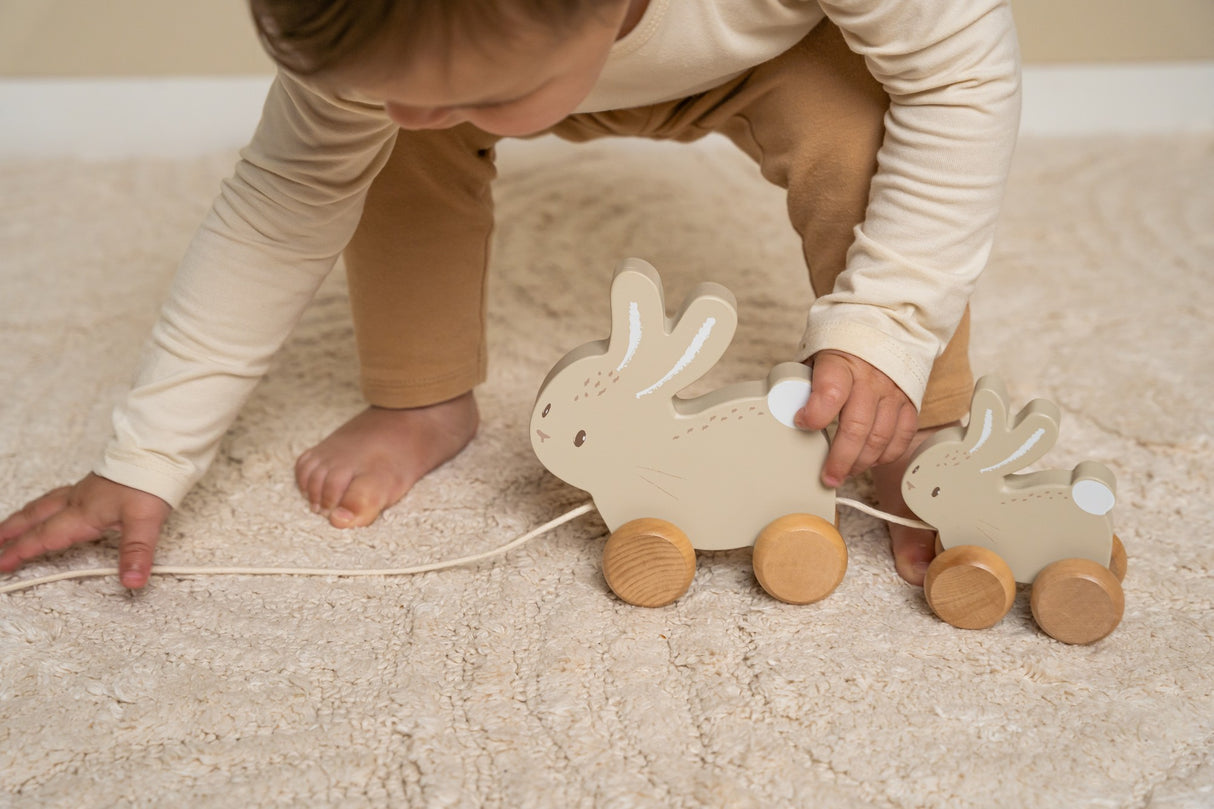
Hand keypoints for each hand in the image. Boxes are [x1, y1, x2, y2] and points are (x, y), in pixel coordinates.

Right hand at [0, 473, 170, 588]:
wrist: (158, 452)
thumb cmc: (150, 483)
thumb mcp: (146, 522)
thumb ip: (137, 552)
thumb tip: (132, 580)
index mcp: (83, 513)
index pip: (44, 537)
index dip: (21, 552)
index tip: (1, 564)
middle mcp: (78, 501)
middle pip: (35, 518)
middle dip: (11, 532)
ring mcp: (85, 490)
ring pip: (44, 504)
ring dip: (24, 517)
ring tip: (9, 525)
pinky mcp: (95, 483)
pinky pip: (59, 495)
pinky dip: (45, 503)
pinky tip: (51, 504)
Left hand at [795, 350, 918, 487]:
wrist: (886, 325)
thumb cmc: (844, 344)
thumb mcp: (818, 353)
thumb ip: (806, 382)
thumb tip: (786, 411)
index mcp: (843, 363)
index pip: (830, 392)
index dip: (815, 414)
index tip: (801, 423)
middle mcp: (871, 379)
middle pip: (857, 427)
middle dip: (840, 459)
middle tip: (828, 476)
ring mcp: (892, 391)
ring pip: (880, 438)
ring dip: (861, 463)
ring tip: (845, 473)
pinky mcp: (909, 401)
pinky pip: (902, 436)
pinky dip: (887, 454)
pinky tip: (871, 461)